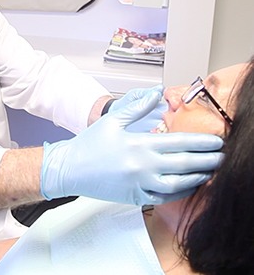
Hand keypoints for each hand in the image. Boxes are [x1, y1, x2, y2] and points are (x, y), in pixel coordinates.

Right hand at [41, 89, 223, 204]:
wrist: (70, 169)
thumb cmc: (89, 144)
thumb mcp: (112, 120)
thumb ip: (137, 106)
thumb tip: (157, 92)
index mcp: (138, 144)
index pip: (179, 143)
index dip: (201, 143)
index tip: (217, 142)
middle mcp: (142, 166)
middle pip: (184, 164)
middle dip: (208, 160)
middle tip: (222, 157)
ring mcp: (140, 184)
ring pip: (178, 184)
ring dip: (198, 178)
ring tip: (210, 172)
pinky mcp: (135, 197)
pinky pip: (164, 198)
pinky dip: (180, 193)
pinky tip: (189, 187)